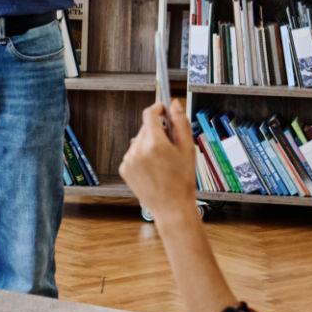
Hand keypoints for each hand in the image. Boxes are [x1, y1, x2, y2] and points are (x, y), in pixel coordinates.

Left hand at [119, 100, 196, 220]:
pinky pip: (133, 154)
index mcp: (155, 144)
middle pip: (145, 128)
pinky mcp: (124, 169)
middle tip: (171, 143)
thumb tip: (174, 105)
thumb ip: (181, 123)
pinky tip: (153, 168)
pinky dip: (142, 156)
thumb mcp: (188, 149)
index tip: (163, 109)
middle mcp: (138, 150)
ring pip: (139, 141)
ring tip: (162, 161)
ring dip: (149, 144)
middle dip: (157, 130)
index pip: (150, 114)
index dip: (158, 108)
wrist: (171, 207)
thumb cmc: (182, 180)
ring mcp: (128, 160)